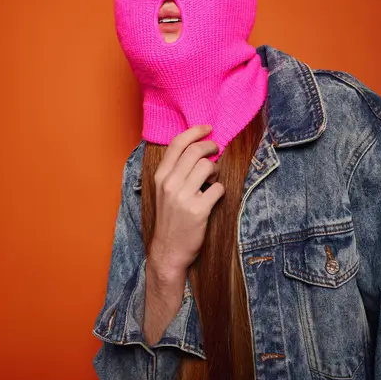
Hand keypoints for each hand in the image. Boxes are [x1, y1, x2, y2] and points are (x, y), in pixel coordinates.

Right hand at [149, 125, 224, 275]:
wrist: (168, 250)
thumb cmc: (170, 218)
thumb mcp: (163, 191)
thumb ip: (175, 171)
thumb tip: (197, 148)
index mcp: (160, 176)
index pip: (177, 144)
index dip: (194, 131)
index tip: (207, 128)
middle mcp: (170, 184)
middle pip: (195, 151)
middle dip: (211, 146)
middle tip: (216, 150)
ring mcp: (183, 197)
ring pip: (208, 166)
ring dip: (216, 170)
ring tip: (213, 178)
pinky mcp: (198, 210)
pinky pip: (218, 188)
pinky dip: (220, 190)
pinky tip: (214, 196)